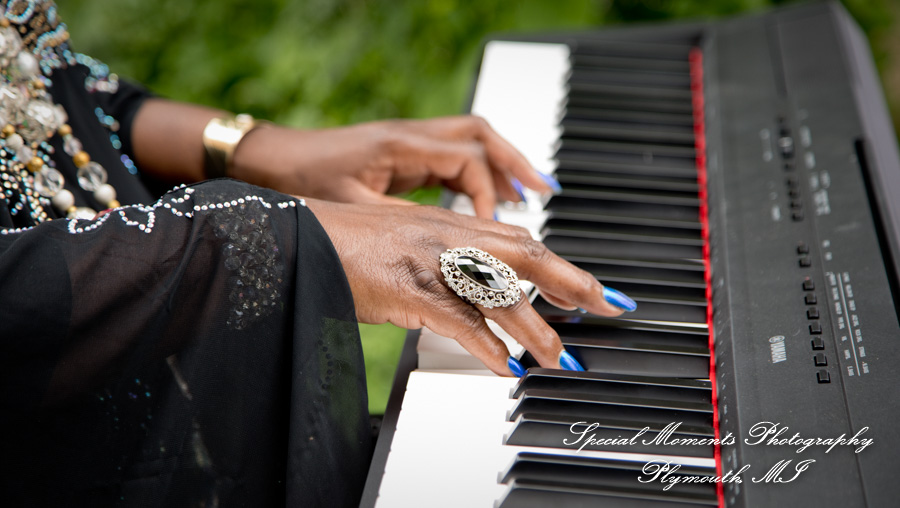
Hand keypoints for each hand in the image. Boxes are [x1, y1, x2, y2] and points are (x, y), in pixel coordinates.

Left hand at [232, 115, 554, 217]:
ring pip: (473, 144)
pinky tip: (493, 196)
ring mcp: (409, 143)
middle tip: (546, 195)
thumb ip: (405, 235)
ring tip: (533, 194)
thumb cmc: (304, 185)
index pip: (467, 163)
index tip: (495, 231)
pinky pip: (455, 156)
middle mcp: (411, 139)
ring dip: (504, 167)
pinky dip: (480, 175)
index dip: (489, 198)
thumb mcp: (355, 218)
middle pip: (482, 140)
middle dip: (517, 166)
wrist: (272, 163)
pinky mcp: (405, 153)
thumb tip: (448, 264)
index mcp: (401, 149)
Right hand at [307, 199, 631, 375]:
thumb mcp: (408, 242)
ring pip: (499, 290)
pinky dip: (486, 346)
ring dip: (536, 327)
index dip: (563, 264)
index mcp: (450, 223)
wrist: (298, 233)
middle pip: (526, 254)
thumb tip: (484, 295)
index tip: (595, 290)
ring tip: (561, 358)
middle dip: (573, 284)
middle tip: (608, 309)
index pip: (522, 240)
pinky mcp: (405, 287)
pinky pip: (458, 319)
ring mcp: (428, 258)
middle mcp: (447, 234)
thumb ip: (448, 261)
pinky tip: (505, 366)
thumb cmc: (348, 241)